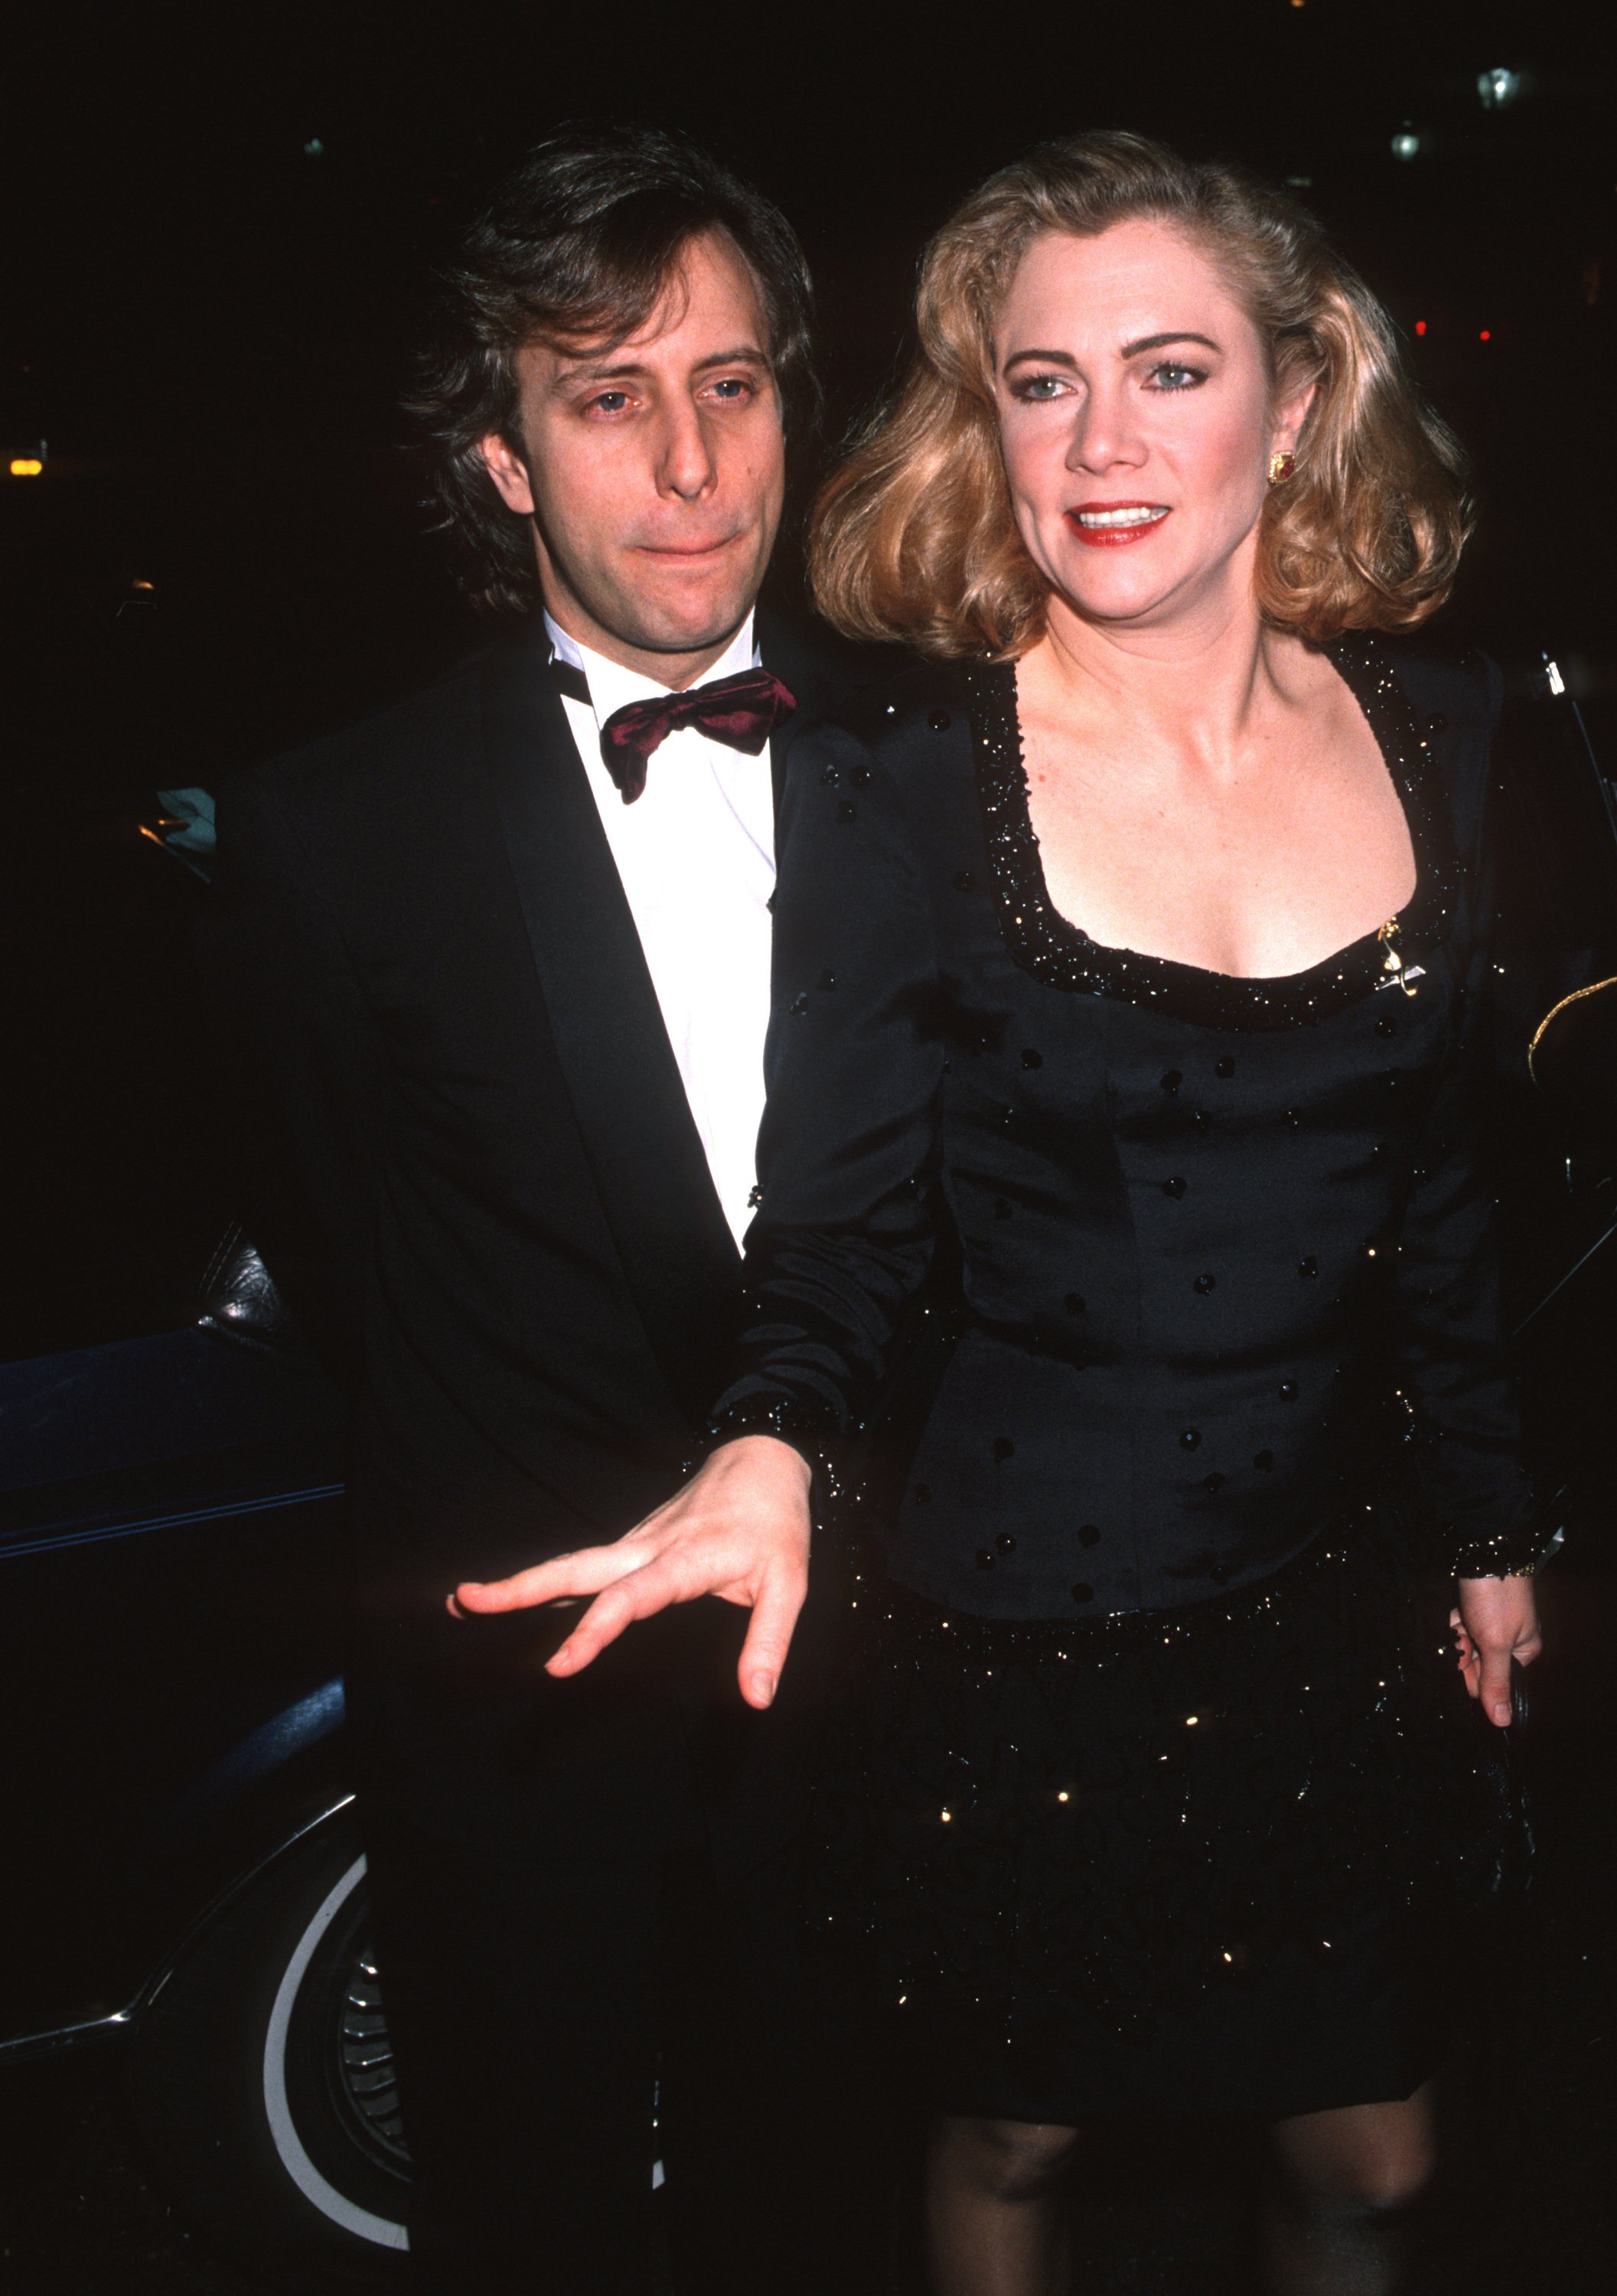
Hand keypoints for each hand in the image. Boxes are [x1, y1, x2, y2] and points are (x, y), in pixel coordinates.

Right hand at [450, 1436, 812, 1709]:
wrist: (763, 1458)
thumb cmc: (777, 1524)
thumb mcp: (791, 1584)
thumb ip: (769, 1642)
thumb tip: (757, 1701)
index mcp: (685, 1560)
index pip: (633, 1599)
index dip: (595, 1631)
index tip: (558, 1665)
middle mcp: (650, 1547)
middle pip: (575, 1569)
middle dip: (519, 1588)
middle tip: (465, 1601)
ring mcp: (636, 1541)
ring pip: (571, 1564)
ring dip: (519, 1582)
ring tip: (463, 1601)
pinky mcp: (633, 1541)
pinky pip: (584, 1564)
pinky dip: (545, 1580)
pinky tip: (515, 1596)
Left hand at [1450, 1575, 1542, 1727]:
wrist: (1484, 1550)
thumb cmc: (1496, 1597)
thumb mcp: (1496, 1643)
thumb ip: (1497, 1682)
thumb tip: (1502, 1721)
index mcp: (1522, 1652)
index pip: (1491, 1681)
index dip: (1472, 1673)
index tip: (1467, 1653)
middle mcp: (1507, 1640)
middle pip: (1474, 1663)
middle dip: (1462, 1649)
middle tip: (1463, 1631)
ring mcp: (1488, 1623)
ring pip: (1462, 1643)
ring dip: (1454, 1632)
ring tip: (1460, 1615)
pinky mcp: (1472, 1608)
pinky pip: (1456, 1625)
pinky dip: (1451, 1620)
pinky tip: (1454, 1610)